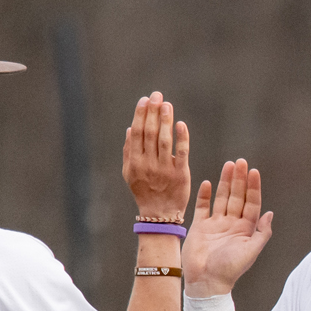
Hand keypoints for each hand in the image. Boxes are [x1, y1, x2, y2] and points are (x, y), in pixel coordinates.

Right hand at [121, 92, 191, 218]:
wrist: (159, 214)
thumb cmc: (144, 192)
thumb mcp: (130, 173)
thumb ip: (129, 151)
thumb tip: (130, 128)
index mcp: (135, 162)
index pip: (137, 133)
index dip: (141, 115)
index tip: (145, 100)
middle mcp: (148, 164)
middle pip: (150, 133)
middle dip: (153, 112)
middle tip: (157, 95)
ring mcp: (164, 169)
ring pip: (164, 140)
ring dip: (165, 120)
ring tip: (167, 105)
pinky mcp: (180, 174)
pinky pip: (181, 152)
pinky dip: (181, 137)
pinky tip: (180, 124)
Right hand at [182, 160, 274, 295]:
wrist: (206, 281)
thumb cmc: (230, 269)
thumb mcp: (251, 251)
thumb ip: (262, 232)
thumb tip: (270, 213)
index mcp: (245, 229)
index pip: (251, 203)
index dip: (253, 188)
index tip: (254, 172)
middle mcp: (231, 224)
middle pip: (236, 197)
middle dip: (239, 179)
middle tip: (240, 161)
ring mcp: (215, 224)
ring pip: (221, 198)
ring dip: (224, 182)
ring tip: (228, 165)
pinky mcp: (199, 227)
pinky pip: (202, 207)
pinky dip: (204, 195)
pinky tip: (207, 182)